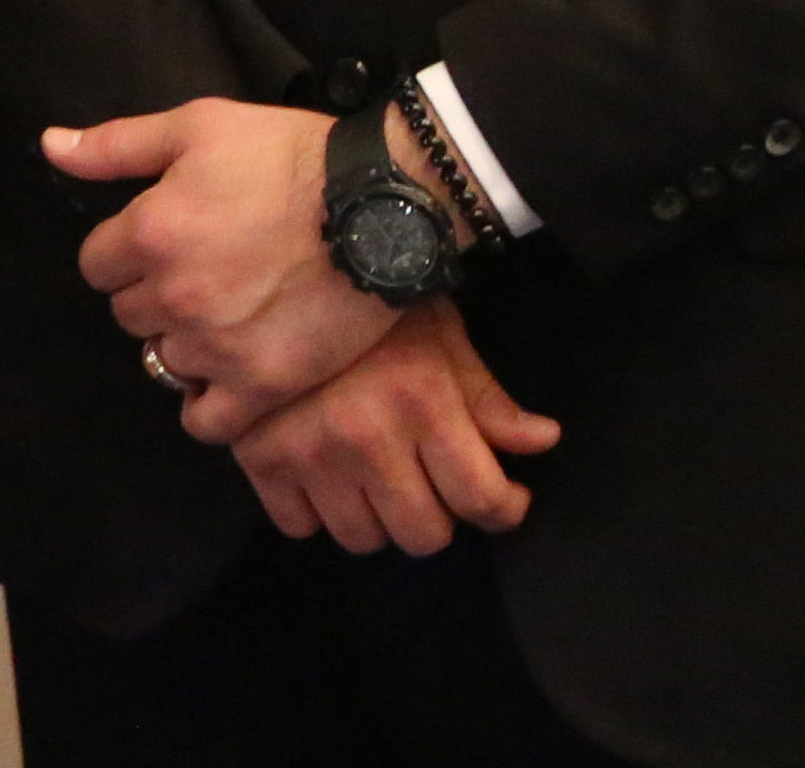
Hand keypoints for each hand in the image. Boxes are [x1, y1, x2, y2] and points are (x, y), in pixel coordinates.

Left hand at [46, 97, 391, 437]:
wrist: (380, 204)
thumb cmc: (286, 155)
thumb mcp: (196, 127)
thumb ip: (115, 146)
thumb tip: (50, 146)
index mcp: (150, 232)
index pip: (97, 266)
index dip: (126, 251)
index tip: (163, 239)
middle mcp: (174, 296)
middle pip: (129, 314)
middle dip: (154, 293)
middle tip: (203, 271)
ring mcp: (218, 347)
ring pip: (165, 361)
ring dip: (185, 342)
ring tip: (226, 314)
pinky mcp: (264, 385)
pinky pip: (207, 422)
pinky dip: (209, 404)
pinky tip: (228, 374)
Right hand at [230, 299, 560, 555]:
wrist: (285, 267)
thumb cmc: (375, 301)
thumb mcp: (442, 335)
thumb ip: (489, 398)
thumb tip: (544, 441)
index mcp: (422, 401)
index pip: (481, 499)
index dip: (504, 508)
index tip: (502, 496)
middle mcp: (366, 435)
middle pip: (423, 536)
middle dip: (437, 514)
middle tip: (428, 479)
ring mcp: (308, 451)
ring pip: (361, 538)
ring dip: (375, 516)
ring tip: (374, 476)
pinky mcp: (259, 458)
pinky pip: (298, 526)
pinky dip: (313, 510)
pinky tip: (322, 473)